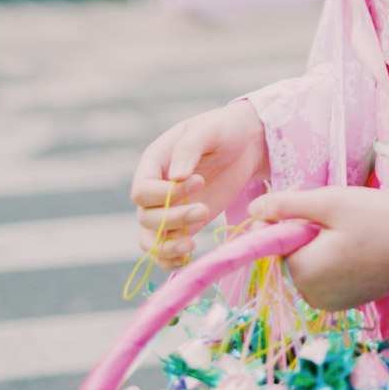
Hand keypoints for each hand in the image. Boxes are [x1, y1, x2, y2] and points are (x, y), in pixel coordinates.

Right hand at [131, 101, 268, 266]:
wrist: (247, 143)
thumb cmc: (225, 129)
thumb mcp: (209, 129)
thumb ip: (189, 148)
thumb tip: (176, 176)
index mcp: (155, 162)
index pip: (142, 191)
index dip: (164, 195)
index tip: (199, 182)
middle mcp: (156, 188)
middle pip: (146, 218)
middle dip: (172, 219)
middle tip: (204, 210)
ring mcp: (169, 209)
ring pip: (150, 239)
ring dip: (167, 247)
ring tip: (192, 246)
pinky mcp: (184, 224)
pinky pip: (164, 250)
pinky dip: (170, 260)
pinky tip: (187, 260)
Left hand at [248, 186, 388, 310]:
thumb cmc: (380, 218)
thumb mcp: (330, 201)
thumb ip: (287, 205)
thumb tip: (252, 210)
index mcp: (304, 272)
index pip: (275, 241)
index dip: (288, 216)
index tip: (312, 201)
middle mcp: (310, 296)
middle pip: (290, 252)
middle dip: (304, 229)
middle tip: (335, 211)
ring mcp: (329, 303)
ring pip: (307, 261)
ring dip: (319, 241)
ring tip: (350, 225)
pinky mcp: (344, 302)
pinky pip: (324, 274)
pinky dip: (332, 256)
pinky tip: (357, 242)